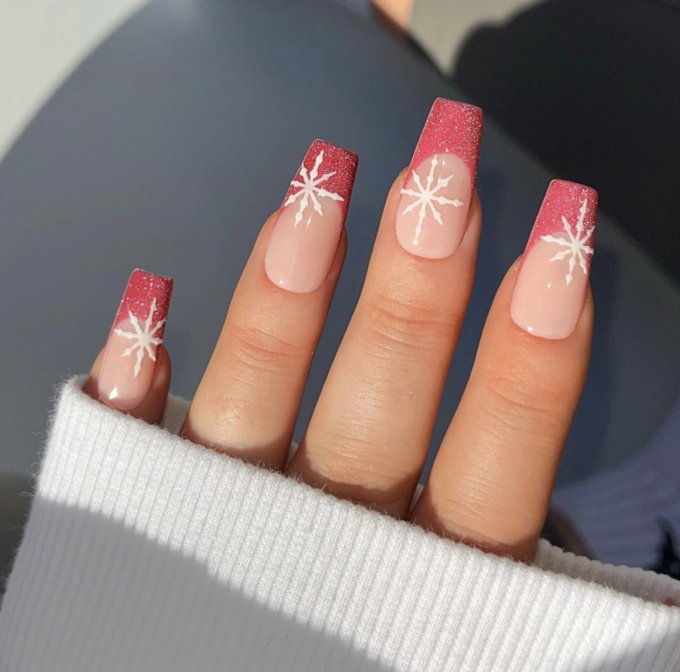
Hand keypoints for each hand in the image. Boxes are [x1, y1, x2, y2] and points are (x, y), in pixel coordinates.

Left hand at [84, 99, 596, 562]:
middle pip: (374, 425)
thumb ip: (492, 519)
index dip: (528, 366)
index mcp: (422, 591)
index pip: (494, 477)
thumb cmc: (375, 635)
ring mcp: (226, 538)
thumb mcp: (459, 610)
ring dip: (281, 309)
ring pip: (249, 422)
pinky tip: (148, 299)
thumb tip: (581, 480)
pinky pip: (132, 452)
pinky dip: (137, 382)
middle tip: (439, 180)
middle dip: (414, 298)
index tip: (560, 247)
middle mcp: (325, 561)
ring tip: (315, 192)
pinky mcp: (147, 520)